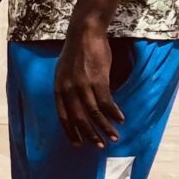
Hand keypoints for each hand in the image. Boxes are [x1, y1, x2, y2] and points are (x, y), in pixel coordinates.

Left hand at [54, 25, 123, 147]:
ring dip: (105, 128)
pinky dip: (113, 113)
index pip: (63, 117)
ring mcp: (82, 85)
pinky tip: (120, 119)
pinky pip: (106, 103)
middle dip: (90, 135)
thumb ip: (67, 88)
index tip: (78, 144)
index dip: (71, 132)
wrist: (85, 32)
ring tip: (114, 137)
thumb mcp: (63, 72)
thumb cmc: (76, 52)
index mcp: (58, 89)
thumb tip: (75, 104)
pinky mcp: (97, 79)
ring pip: (94, 114)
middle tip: (100, 145)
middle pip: (78, 119)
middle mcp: (68, 90)